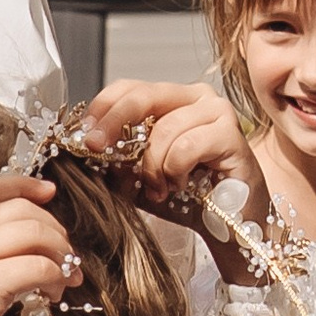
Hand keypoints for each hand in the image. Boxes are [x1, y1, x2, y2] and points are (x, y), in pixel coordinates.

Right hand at [0, 175, 74, 315]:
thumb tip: (34, 247)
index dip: (24, 185)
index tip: (50, 192)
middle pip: (21, 211)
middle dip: (55, 231)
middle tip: (68, 259)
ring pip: (34, 234)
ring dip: (61, 256)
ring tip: (64, 281)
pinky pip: (37, 268)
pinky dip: (55, 278)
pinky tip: (53, 294)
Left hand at [73, 78, 273, 238]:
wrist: (228, 228)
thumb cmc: (187, 198)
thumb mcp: (139, 177)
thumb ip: (115, 159)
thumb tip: (84, 148)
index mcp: (173, 99)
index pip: (129, 87)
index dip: (102, 108)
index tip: (83, 135)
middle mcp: (197, 97)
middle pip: (143, 95)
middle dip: (113, 124)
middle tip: (97, 150)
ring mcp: (217, 112)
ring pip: (164, 128)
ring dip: (152, 166)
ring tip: (159, 188)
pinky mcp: (231, 135)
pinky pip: (185, 146)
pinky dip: (175, 170)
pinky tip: (181, 185)